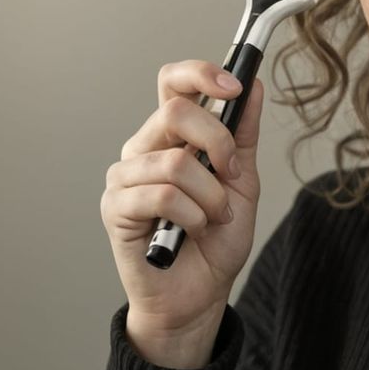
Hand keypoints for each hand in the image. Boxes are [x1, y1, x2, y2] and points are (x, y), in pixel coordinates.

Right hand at [101, 60, 264, 346]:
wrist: (200, 296)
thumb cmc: (215, 241)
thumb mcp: (243, 182)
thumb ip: (242, 134)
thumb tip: (253, 84)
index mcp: (170, 135)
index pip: (173, 82)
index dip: (201, 74)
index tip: (235, 88)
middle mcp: (142, 148)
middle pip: (176, 112)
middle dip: (219, 145)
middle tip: (233, 178)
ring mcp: (124, 176)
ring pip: (175, 161)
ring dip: (210, 196)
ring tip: (213, 218)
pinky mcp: (115, 207)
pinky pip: (161, 195)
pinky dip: (191, 216)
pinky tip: (192, 231)